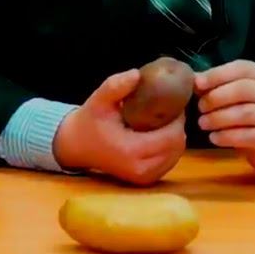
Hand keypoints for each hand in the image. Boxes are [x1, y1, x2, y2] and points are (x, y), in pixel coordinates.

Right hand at [52, 68, 186, 185]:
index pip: (171, 137)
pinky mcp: (146, 179)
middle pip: (177, 146)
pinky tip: (159, 134)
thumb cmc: (90, 121)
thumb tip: (137, 74)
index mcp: (131, 151)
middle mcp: (140, 169)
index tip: (173, 102)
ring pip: (176, 154)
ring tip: (163, 120)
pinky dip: (169, 147)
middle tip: (170, 109)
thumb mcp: (99, 100)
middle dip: (178, 126)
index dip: (177, 118)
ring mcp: (144, 177)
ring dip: (175, 136)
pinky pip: (169, 161)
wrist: (77, 146)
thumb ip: (116, 86)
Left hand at [194, 60, 254, 173]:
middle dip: (217, 97)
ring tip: (203, 123)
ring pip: (246, 113)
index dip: (218, 74)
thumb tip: (194, 81)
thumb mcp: (242, 96)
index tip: (197, 84)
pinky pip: (249, 136)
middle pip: (243, 89)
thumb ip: (221, 86)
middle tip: (200, 107)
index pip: (242, 68)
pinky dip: (228, 137)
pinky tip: (214, 138)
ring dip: (219, 118)